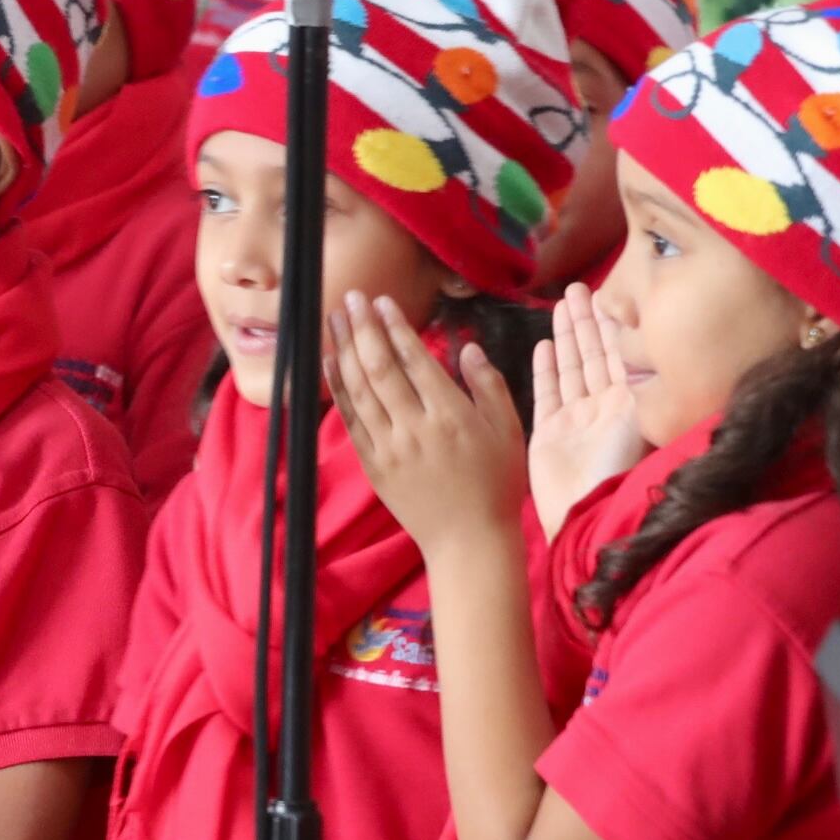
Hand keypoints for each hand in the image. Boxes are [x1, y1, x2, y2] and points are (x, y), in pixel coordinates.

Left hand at [325, 290, 526, 559]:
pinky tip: (330, 363)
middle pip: (380, 368)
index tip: (383, 301)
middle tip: (351, 297)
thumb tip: (466, 348)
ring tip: (334, 318)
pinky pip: (350, 419)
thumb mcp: (509, 431)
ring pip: (359, 389)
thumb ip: (488, 386)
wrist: (469, 541)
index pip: (414, 360)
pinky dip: (338, 388)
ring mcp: (389, 447)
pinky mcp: (373, 464)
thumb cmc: (496, 484)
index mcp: (451, 416)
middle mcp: (415, 428)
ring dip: (344, 349)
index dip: (396, 327)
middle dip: (363, 328)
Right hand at [527, 285, 648, 541]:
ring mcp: (575, 420)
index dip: (614, 325)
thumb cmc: (620, 470)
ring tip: (560, 304)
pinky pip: (547, 393)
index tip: (607, 294)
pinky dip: (546, 369)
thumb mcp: (645, 421)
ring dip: (566, 336)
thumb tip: (666, 347)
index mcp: (632, 405)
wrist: (588, 514)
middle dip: (587, 321)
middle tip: (577, 287)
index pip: (622, 355)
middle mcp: (604, 408)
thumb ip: (647, 387)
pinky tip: (544, 345)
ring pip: (571, 368)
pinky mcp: (549, 432)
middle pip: (594, 355)